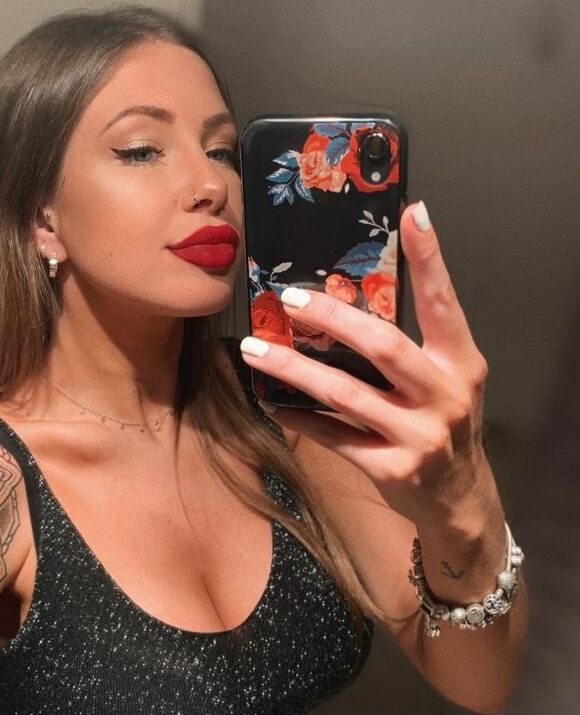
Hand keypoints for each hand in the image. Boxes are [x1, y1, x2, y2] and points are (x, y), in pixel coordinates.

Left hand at [240, 201, 493, 530]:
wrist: (460, 499)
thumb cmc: (442, 424)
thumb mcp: (445, 379)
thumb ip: (414, 343)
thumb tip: (352, 293)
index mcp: (461, 364)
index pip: (444, 303)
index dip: (430, 259)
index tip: (411, 214)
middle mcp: (445, 396)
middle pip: (383, 346)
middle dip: (332, 318)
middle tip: (288, 297)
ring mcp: (420, 436)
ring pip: (346, 393)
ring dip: (294, 369)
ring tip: (253, 350)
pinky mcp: (392, 469)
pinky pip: (335, 437)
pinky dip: (300, 417)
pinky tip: (271, 401)